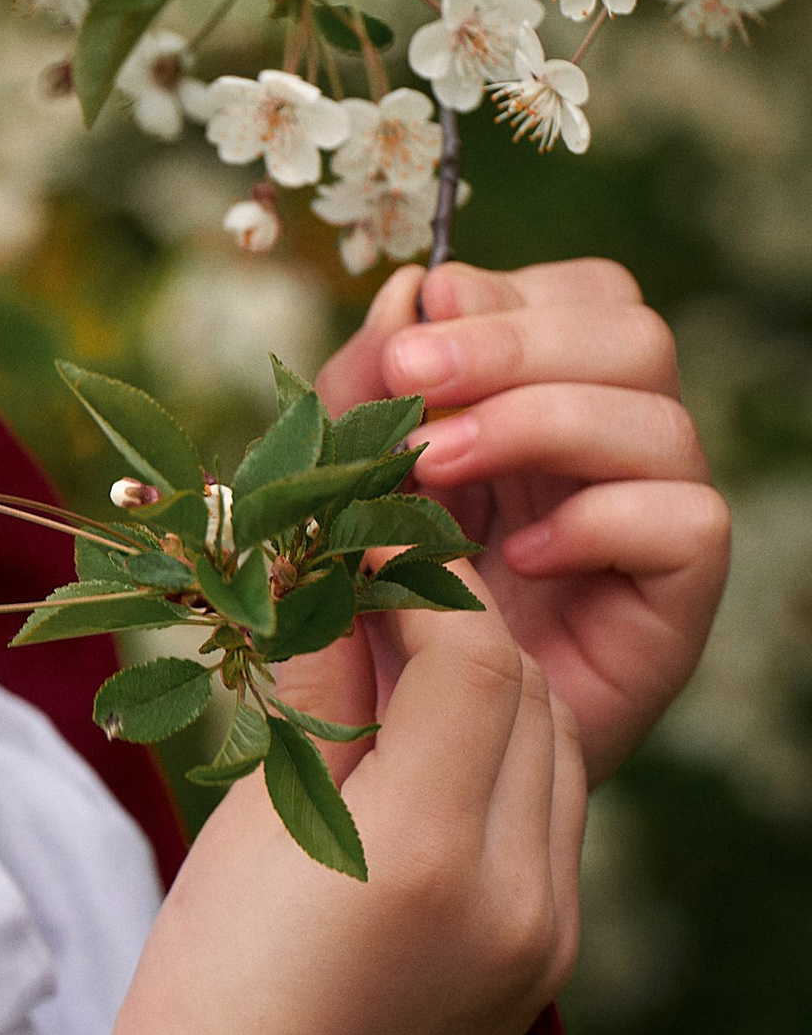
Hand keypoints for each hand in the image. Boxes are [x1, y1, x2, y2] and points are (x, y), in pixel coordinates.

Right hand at [69, 605, 582, 1034]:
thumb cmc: (205, 992)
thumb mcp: (249, 820)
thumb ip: (315, 684)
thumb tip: (332, 566)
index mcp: (422, 849)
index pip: (473, 654)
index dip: (417, 582)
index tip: (353, 546)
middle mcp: (515, 895)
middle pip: (530, 697)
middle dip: (457, 631)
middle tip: (368, 596)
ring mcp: (546, 943)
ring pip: (556, 755)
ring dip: (488, 697)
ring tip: (391, 677)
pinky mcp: (545, 974)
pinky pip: (549, 829)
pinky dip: (499, 773)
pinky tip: (418, 769)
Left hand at [313, 256, 727, 785]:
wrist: (383, 748)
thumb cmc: (364, 601)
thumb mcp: (343, 473)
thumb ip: (367, 381)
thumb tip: (418, 286)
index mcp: (544, 396)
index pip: (582, 297)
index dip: (506, 298)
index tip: (408, 339)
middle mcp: (611, 449)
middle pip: (633, 337)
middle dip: (516, 344)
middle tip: (414, 379)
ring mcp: (650, 521)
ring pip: (662, 420)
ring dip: (540, 421)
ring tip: (437, 466)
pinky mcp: (673, 602)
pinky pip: (691, 524)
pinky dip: (601, 520)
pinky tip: (518, 557)